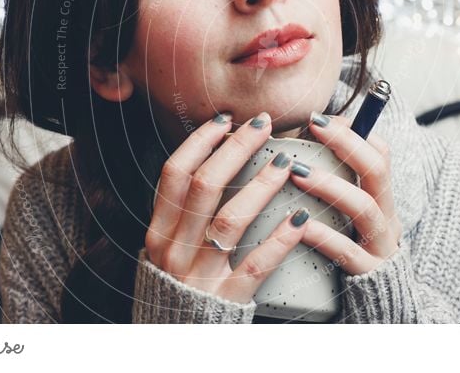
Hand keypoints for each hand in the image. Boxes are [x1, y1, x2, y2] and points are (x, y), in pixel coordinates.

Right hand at [144, 111, 310, 303]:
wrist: (175, 341)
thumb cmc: (179, 285)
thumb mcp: (169, 246)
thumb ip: (184, 211)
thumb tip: (215, 156)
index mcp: (159, 231)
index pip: (173, 174)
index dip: (199, 142)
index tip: (225, 119)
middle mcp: (174, 250)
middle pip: (203, 187)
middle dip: (234, 149)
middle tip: (262, 124)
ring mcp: (199, 275)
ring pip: (229, 221)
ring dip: (260, 186)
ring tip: (285, 161)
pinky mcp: (226, 299)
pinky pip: (255, 266)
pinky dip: (279, 240)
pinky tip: (300, 217)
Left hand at [290, 112, 401, 275]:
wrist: (380, 309)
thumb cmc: (350, 252)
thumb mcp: (348, 217)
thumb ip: (332, 186)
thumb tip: (295, 147)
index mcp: (381, 199)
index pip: (379, 154)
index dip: (354, 131)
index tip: (322, 116)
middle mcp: (387, 218)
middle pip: (377, 170)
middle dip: (346, 142)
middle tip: (314, 124)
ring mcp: (380, 246)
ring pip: (363, 208)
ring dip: (330, 185)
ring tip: (297, 172)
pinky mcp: (367, 274)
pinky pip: (348, 252)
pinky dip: (324, 235)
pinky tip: (300, 224)